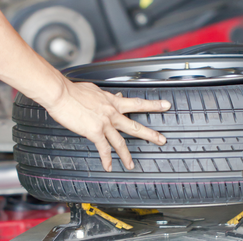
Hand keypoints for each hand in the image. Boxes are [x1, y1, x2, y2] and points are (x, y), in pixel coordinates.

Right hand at [45, 80, 170, 171]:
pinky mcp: (94, 132)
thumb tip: (115, 97)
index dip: (154, 105)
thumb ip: (107, 97)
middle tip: (162, 140)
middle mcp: (113, 113)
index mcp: (114, 102)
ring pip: (120, 142)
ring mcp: (105, 123)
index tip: (166, 105)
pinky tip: (108, 167)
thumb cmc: (75, 91)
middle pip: (135, 126)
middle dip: (150, 135)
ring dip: (127, 155)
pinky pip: (103, 149)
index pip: (138, 103)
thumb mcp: (96, 91)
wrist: (61, 94)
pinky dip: (106, 159)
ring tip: (132, 165)